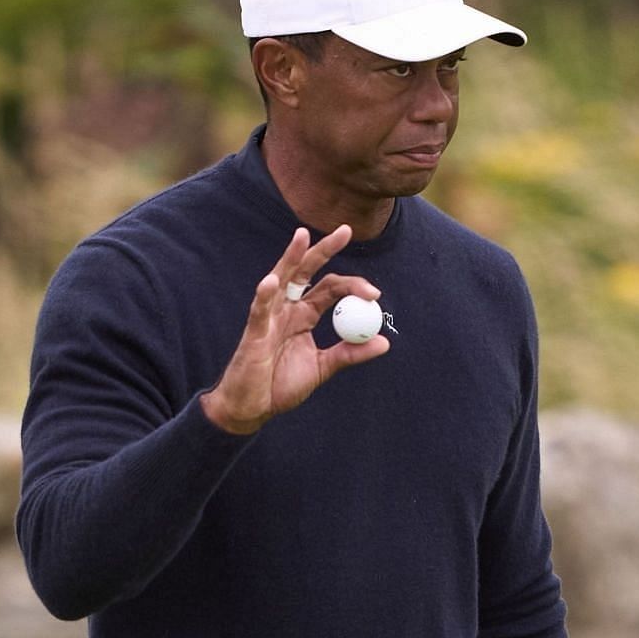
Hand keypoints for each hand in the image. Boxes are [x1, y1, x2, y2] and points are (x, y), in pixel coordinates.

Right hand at [199, 225, 387, 435]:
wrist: (253, 407)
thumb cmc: (281, 386)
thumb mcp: (323, 368)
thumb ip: (350, 353)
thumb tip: (384, 342)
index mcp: (303, 315)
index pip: (329, 289)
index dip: (352, 286)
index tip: (375, 294)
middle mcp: (286, 309)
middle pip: (306, 272)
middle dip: (324, 250)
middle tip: (346, 230)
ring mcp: (268, 318)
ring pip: (280, 281)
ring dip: (290, 258)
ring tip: (302, 236)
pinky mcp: (254, 334)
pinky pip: (259, 312)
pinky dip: (264, 296)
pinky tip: (271, 281)